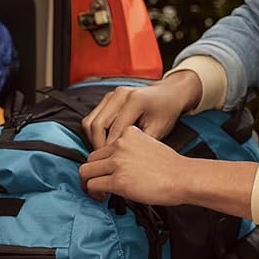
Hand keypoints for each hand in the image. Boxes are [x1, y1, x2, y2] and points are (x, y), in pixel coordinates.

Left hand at [80, 126, 189, 206]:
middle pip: (91, 158)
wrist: (183, 177)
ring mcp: (118, 162)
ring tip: (97, 192)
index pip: (103, 147)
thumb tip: (115, 165)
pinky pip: (93, 185)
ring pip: (86, 171)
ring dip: (88, 183)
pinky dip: (93, 193)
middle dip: (92, 172)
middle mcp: (120, 145)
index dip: (101, 162)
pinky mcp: (118, 180)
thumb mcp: (149, 145)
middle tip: (97, 183)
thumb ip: (130, 150)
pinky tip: (102, 197)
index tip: (105, 172)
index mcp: (128, 134)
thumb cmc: (171, 167)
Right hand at [81, 72, 200, 149]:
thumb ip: (139, 143)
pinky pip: (92, 117)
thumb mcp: (158, 130)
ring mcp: (111, 95)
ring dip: (93, 139)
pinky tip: (103, 142)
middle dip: (98, 145)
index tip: (112, 165)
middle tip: (104, 161)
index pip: (114, 130)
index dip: (111, 150)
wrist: (168, 94)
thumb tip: (121, 160)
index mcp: (134, 101)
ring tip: (103, 153)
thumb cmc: (166, 112)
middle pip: (96, 124)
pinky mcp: (107, 98)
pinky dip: (94, 132)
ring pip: (90, 120)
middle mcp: (119, 95)